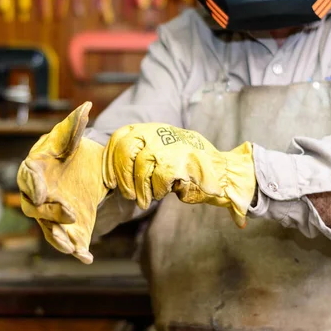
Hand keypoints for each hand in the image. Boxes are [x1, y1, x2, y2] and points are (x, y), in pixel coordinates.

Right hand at [17, 102, 108, 263]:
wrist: (83, 168)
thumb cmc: (70, 150)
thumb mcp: (72, 136)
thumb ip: (76, 125)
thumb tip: (86, 107)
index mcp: (34, 170)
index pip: (28, 178)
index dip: (34, 186)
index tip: (42, 193)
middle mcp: (37, 196)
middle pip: (36, 209)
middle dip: (51, 213)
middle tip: (70, 213)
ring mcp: (50, 215)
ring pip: (49, 230)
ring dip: (59, 239)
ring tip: (72, 248)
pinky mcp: (66, 227)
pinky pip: (68, 240)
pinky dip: (76, 250)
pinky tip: (87, 257)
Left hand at [102, 123, 255, 227]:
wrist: (220, 170)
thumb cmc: (185, 164)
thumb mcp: (160, 152)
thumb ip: (139, 156)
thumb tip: (114, 173)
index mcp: (149, 129)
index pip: (119, 138)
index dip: (111, 160)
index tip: (109, 181)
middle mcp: (156, 133)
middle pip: (125, 151)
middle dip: (123, 176)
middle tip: (127, 194)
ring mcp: (168, 146)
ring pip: (141, 168)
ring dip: (140, 189)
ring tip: (144, 201)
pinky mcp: (178, 161)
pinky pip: (158, 179)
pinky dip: (158, 190)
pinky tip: (164, 193)